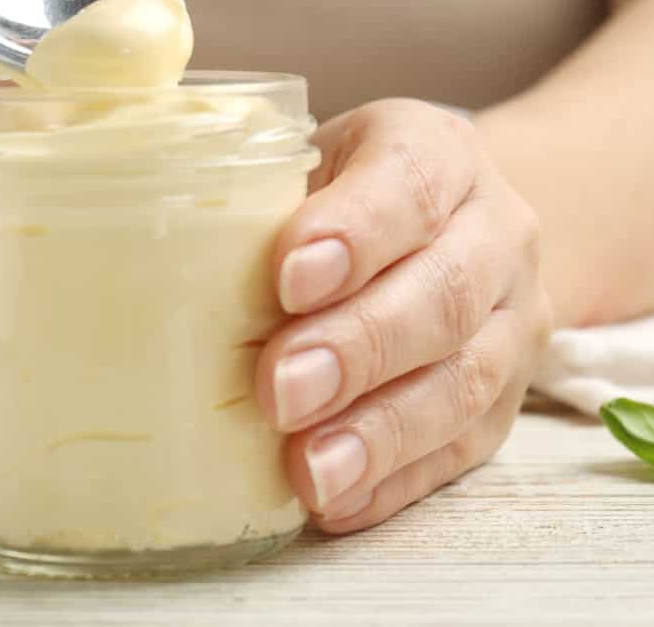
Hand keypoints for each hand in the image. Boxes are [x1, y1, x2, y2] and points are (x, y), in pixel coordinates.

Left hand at [255, 99, 550, 530]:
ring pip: (463, 381)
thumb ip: (248, 191)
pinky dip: (395, 480)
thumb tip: (140, 243)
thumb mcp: (302, 160)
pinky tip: (337, 501)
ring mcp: (512, 322)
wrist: (447, 228)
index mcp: (437, 152)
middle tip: (280, 390)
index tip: (288, 278)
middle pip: (443, 294)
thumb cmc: (338, 196)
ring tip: (310, 470)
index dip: (354, 232)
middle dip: (358, 347)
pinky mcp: (505, 404)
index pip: (410, 182)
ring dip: (380, 432)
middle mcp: (494, 232)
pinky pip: (461, 449)